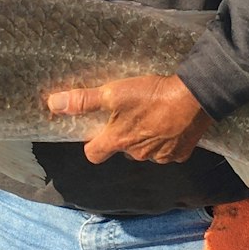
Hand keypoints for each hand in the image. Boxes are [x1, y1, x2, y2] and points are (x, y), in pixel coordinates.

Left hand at [44, 74, 212, 163]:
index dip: (92, 144)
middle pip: (122, 150)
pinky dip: (168, 139)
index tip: (97, 131)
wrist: (195, 97)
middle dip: (123, 135)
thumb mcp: (113, 93)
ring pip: (146, 150)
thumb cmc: (151, 95)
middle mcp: (137, 154)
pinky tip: (171, 122)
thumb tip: (53, 105)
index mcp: (118, 141)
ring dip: (146, 137)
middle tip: (130, 113)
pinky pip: (169, 150)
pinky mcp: (181, 153)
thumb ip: (83, 101)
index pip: (93, 154)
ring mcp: (161, 156)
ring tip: (153, 114)